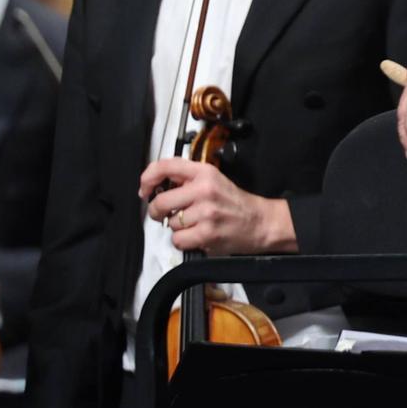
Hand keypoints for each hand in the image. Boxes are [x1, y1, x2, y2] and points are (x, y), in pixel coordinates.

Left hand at [138, 158, 295, 254]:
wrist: (260, 222)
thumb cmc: (235, 203)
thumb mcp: (214, 180)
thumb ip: (187, 179)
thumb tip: (155, 187)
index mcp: (205, 172)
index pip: (166, 166)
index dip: (148, 177)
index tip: (145, 189)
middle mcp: (204, 190)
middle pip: (161, 201)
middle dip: (157, 211)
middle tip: (164, 213)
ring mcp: (206, 212)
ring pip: (170, 223)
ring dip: (177, 227)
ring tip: (194, 224)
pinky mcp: (207, 233)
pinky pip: (178, 240)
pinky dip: (183, 241)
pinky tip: (197, 236)